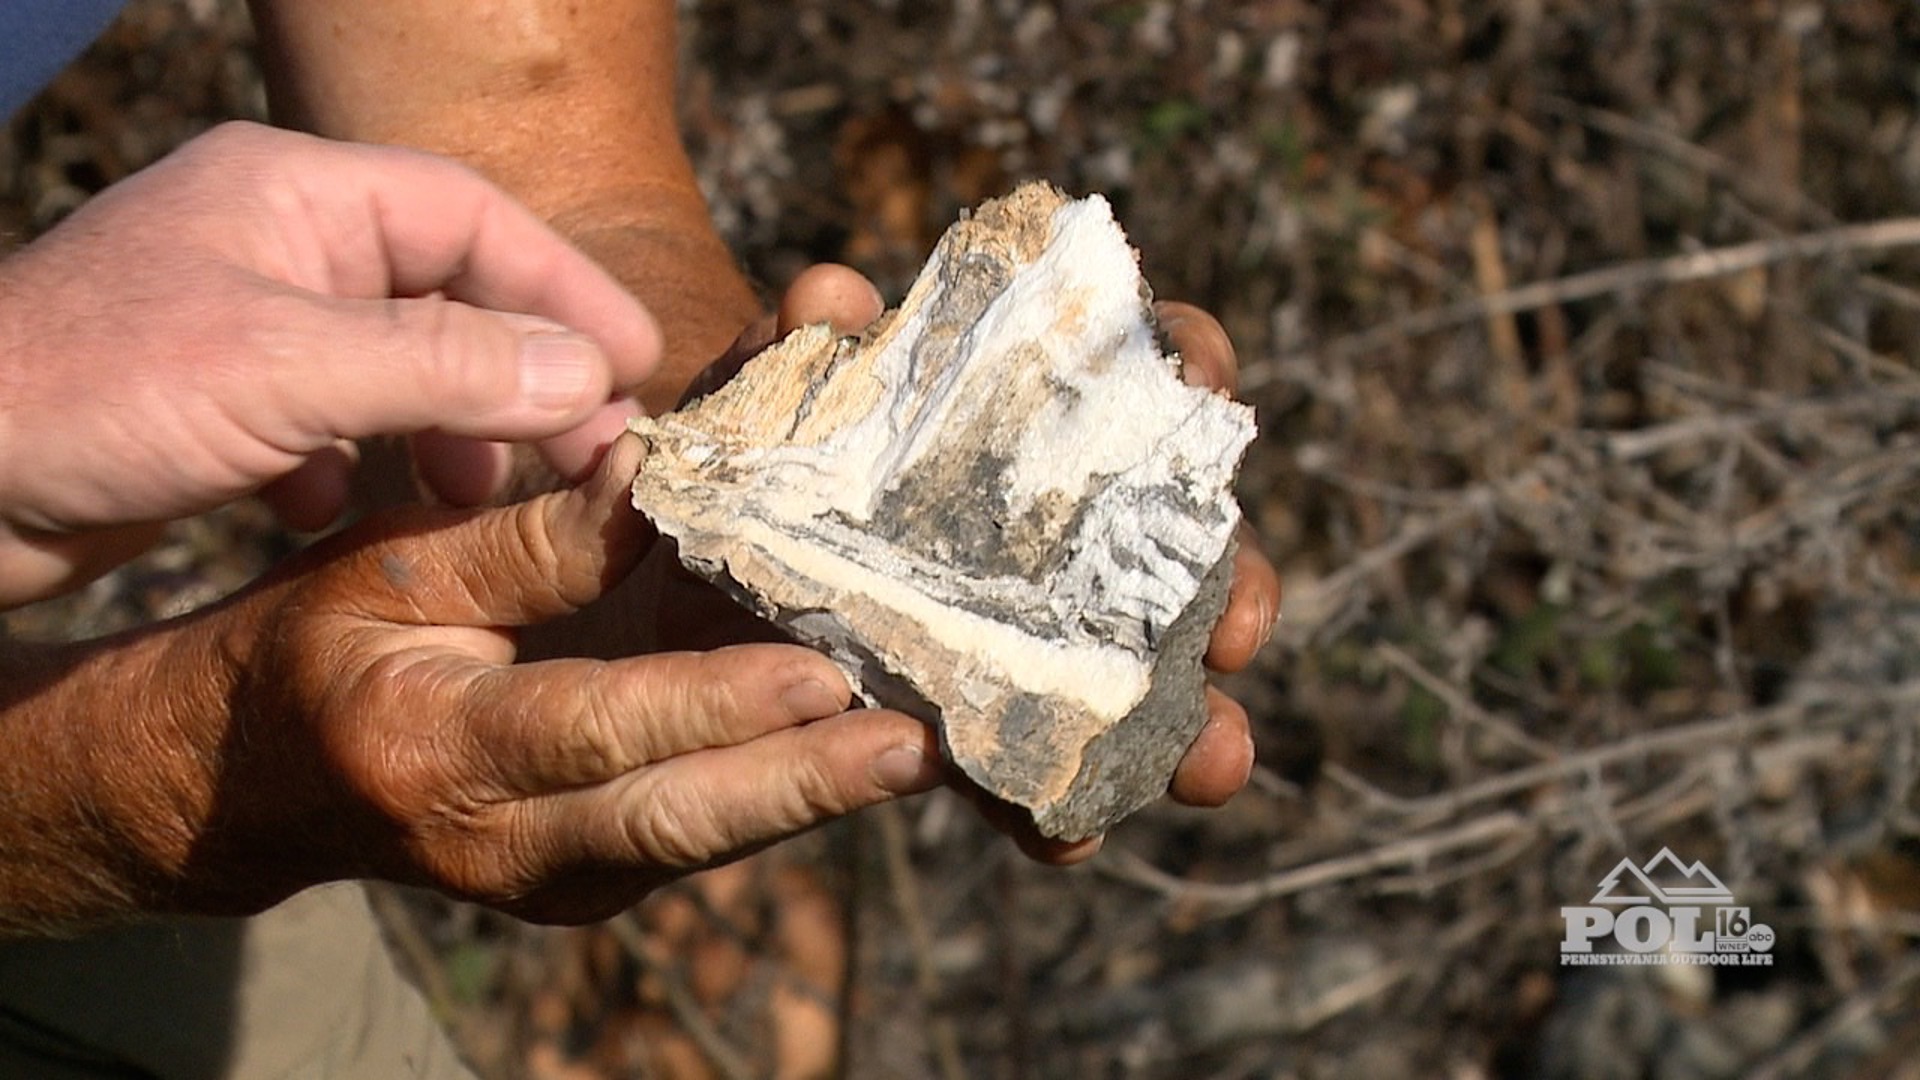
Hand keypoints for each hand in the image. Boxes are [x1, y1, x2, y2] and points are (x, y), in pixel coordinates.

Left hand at [0, 121, 661, 606]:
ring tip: (471, 494)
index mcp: (293, 193)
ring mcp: (243, 323)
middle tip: (585, 454)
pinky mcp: (214, 404)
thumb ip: (445, 366)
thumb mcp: (287, 368)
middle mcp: (275, 245)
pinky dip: (355, 467)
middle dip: (516, 376)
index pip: (472, 219)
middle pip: (446, 296)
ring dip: (444, 431)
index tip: (639, 365)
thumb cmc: (85, 395)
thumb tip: (586, 375)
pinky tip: (337, 513)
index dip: (566, 289)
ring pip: (394, 368)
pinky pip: (328, 423)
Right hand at [62, 434, 941, 925]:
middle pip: (683, 817)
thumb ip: (530, 537)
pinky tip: (876, 746)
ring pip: (713, 836)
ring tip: (937, 745)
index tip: (819, 677)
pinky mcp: (603, 872)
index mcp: (443, 752)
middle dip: (813, 784)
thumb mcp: (396, 569)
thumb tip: (654, 470)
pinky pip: (709, 829)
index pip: (597, 728)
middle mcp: (511, 843)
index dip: (711, 704)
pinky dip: (793, 789)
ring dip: (825, 793)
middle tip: (928, 744)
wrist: (256, 780)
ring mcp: (563, 876)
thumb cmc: (322, 646)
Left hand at [590, 262, 1283, 864]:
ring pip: (1143, 675)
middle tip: (1237, 622)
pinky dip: (1058, 804)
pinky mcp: (980, 733)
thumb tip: (833, 300)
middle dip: (1228, 581)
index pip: (1138, 367)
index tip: (1203, 388)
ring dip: (1190, 721)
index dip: (1189, 367)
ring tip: (1212, 762)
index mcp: (1021, 422)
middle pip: (1178, 540)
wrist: (663, 603)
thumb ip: (786, 361)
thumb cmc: (734, 482)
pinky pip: (1039, 773)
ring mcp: (1030, 639)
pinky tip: (1069, 832)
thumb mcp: (749, 417)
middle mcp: (1055, 530)